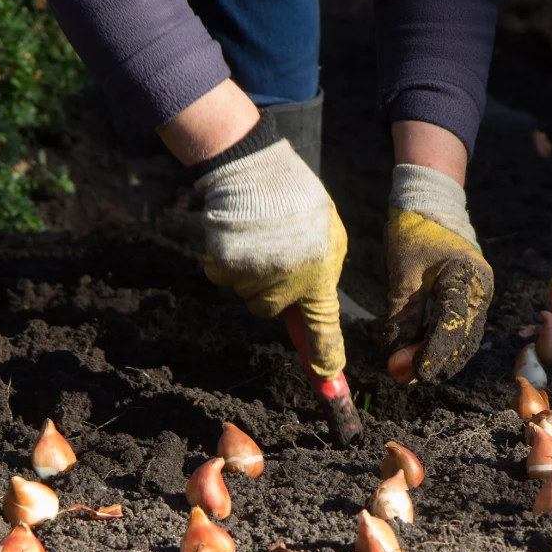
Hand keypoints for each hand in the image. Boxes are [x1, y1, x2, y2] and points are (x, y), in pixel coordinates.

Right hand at [196, 137, 347, 378]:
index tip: (328, 381)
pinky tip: (240, 235)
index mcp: (318, 277)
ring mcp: (251, 280)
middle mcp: (285, 286)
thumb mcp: (329, 237)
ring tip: (261, 236)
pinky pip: (226, 278)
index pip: (323, 330)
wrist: (255, 170)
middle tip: (279, 250)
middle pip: (273, 310)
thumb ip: (323, 275)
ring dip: (253, 273)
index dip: (325, 358)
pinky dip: (230, 261)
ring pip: (249, 295)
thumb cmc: (298, 202)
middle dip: (275, 288)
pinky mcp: (222, 270)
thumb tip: (311, 307)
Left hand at [383, 163, 492, 382]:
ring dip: (439, 359)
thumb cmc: (413, 232)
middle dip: (435, 363)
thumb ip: (402, 318)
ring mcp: (479, 294)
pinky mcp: (471, 297)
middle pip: (463, 340)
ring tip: (410, 374)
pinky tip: (422, 358)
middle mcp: (480, 290)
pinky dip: (442, 346)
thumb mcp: (402, 275)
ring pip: (464, 339)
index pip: (451, 326)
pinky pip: (460, 329)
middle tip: (404, 378)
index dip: (431, 354)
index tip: (410, 373)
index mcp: (466, 278)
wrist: (430, 202)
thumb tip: (395, 358)